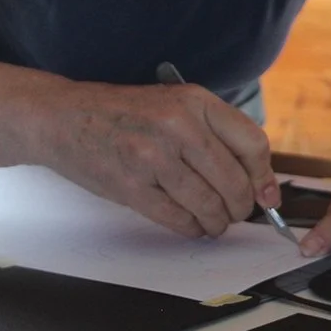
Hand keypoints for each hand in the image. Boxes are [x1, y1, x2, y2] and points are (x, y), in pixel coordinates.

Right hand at [42, 81, 276, 236]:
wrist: (63, 118)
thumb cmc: (125, 114)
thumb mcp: (175, 106)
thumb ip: (214, 134)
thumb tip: (257, 178)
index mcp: (195, 101)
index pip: (253, 144)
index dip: (264, 177)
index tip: (267, 195)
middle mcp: (178, 126)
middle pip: (234, 182)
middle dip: (241, 208)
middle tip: (236, 214)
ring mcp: (152, 157)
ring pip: (208, 205)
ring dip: (217, 223)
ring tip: (214, 223)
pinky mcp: (131, 186)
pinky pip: (177, 218)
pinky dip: (191, 228)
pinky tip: (192, 225)